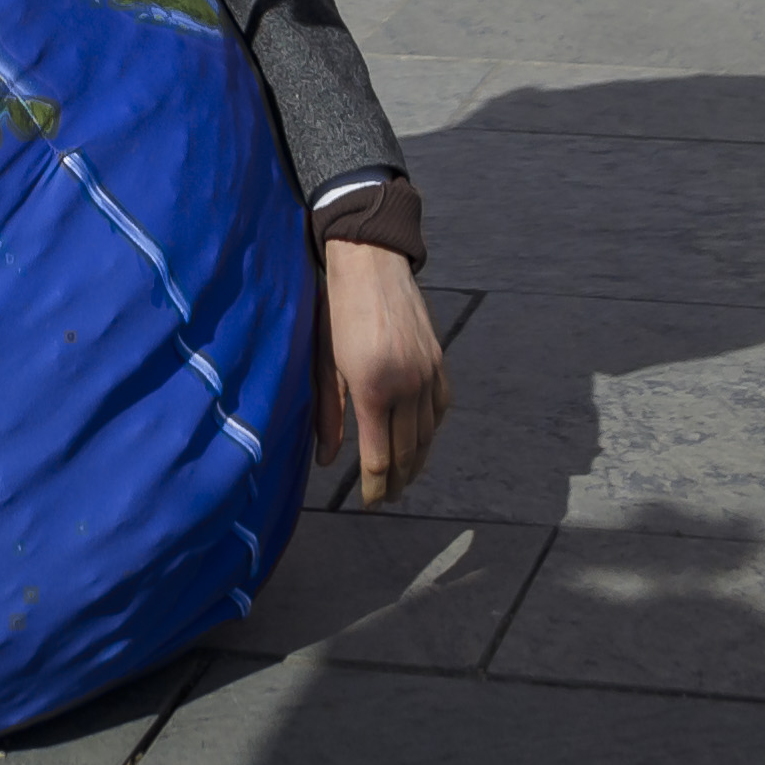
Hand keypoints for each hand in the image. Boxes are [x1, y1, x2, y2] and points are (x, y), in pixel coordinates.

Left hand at [311, 235, 444, 504]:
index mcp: (374, 388)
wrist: (371, 262)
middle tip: (387, 497)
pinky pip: (441, 406)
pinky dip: (433, 429)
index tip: (369, 501)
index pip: (379, 456)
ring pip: (428, 433)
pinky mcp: (438, 359)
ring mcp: (428, 372)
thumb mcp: (323, 363)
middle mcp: (407, 385)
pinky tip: (423, 438)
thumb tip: (326, 461)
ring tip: (405, 478)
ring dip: (417, 460)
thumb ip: (328, 415)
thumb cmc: (336, 311)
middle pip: (407, 451)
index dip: (374, 485)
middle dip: (396, 480)